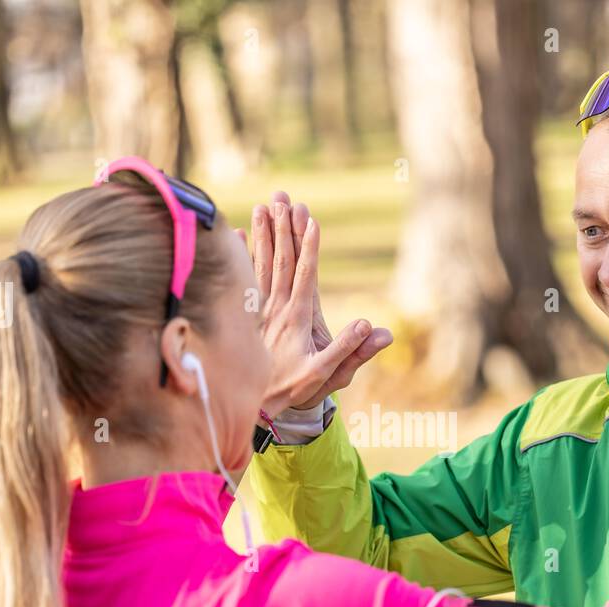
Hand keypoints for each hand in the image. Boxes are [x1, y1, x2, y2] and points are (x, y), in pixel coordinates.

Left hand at [250, 192, 392, 416]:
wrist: (256, 406)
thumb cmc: (296, 389)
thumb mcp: (329, 375)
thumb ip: (351, 350)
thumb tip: (373, 328)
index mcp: (298, 318)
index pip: (305, 275)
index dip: (309, 247)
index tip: (310, 219)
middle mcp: (276, 308)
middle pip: (280, 261)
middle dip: (283, 228)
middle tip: (283, 198)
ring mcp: (260, 309)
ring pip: (261, 263)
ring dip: (262, 234)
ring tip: (262, 206)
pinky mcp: (247, 314)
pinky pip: (244, 278)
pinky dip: (240, 255)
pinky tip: (236, 234)